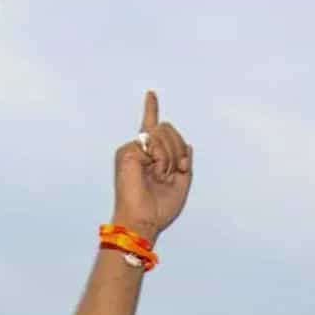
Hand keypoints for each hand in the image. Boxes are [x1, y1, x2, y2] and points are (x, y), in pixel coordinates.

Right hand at [111, 90, 192, 242]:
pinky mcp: (127, 152)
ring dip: (172, 156)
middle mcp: (140, 151)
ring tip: (163, 175)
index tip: (151, 94)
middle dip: (179, 149)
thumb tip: (186, 143)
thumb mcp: (182, 183)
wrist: (144, 221)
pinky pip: (155, 143)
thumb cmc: (160, 208)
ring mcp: (132, 150)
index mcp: (151, 157)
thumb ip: (185, 161)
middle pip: (167, 128)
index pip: (152, 128)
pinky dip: (162, 159)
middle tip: (178, 170)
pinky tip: (156, 173)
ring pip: (163, 132)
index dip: (151, 109)